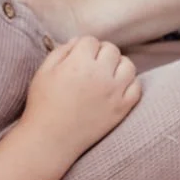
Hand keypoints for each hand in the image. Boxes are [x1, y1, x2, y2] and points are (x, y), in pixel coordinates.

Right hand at [21, 35, 140, 161]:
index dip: (82, 46)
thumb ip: (60, 51)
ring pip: (128, 65)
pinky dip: (130, 83)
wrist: (51, 138)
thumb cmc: (42, 104)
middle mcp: (101, 75)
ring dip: (118, 64)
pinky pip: (137, 87)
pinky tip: (117, 87)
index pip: (91, 41)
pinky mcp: (122, 108)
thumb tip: (78, 42)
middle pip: (111, 49)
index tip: (76, 56)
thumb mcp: (43, 71)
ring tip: (106, 73)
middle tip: (90, 64)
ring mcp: (115, 92)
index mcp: (79, 63)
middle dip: (100, 52)